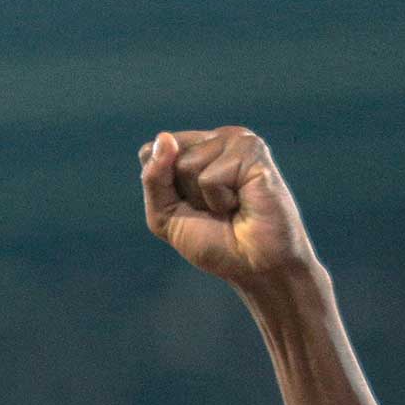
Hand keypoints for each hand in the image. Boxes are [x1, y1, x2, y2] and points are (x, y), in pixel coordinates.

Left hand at [139, 127, 314, 288]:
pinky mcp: (253, 151)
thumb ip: (153, 178)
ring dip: (203, 198)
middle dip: (181, 194)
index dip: (160, 188)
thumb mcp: (165, 215)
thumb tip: (163, 138)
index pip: (150, 152)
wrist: (254, 266)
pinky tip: (243, 203)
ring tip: (230, 206)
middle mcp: (215, 138)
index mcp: (194, 147)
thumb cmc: (214, 241)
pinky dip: (220, 200)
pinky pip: (210, 177)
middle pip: (165, 156)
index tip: (188, 206)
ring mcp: (236, 140)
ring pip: (186, 164)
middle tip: (213, 210)